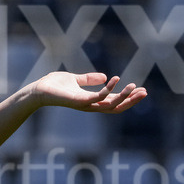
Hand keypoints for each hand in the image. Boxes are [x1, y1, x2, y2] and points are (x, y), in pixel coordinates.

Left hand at [32, 72, 146, 113]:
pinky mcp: (79, 102)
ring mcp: (85, 105)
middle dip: (131, 101)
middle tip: (144, 92)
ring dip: (123, 97)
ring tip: (133, 86)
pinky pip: (97, 97)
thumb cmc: (54, 86)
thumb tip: (105, 77)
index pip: (114, 102)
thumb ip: (89, 79)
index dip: (127, 98)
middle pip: (116, 107)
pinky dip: (107, 90)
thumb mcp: (75, 79)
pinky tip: (114, 79)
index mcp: (91, 101)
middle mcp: (90, 105)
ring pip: (110, 106)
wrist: (38, 90)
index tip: (140, 89)